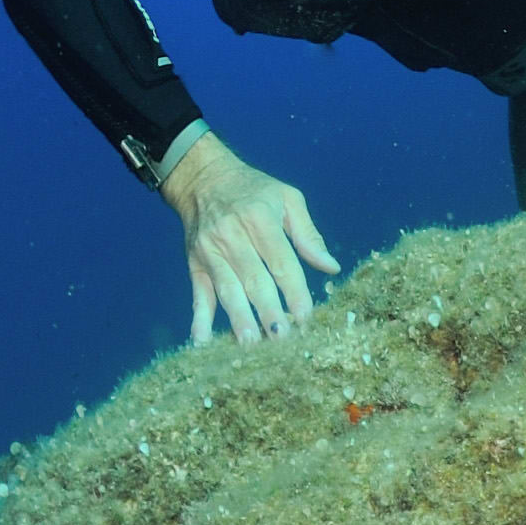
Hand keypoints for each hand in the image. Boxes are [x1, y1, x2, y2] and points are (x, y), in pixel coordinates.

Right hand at [159, 130, 341, 345]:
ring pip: (227, 290)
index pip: (281, 262)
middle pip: (254, 280)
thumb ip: (309, 235)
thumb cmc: (254, 190)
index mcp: (260, 220)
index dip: (295, 291)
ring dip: (239, 319)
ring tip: (252, 345)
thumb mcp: (287, 198)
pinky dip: (199, 319)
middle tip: (283, 339)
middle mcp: (232, 236)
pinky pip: (198, 293)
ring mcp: (210, 252)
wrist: (202, 179)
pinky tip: (203, 343)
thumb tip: (331, 267)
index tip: (306, 316)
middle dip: (269, 311)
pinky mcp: (194, 263)